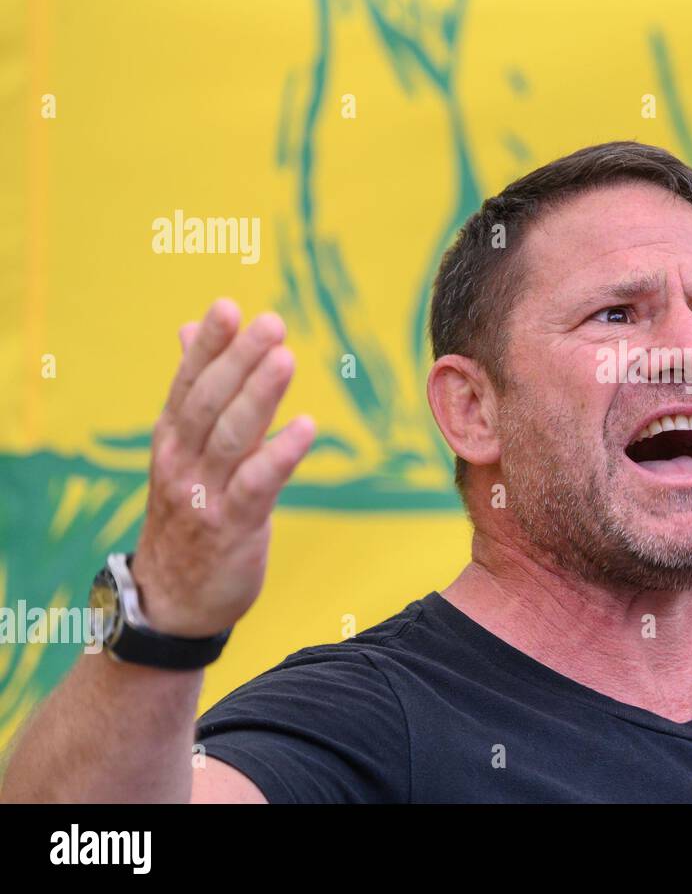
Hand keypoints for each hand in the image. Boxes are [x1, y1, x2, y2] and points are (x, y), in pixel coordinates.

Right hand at [131, 299, 314, 637]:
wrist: (171, 600)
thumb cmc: (186, 514)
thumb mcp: (181, 450)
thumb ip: (192, 391)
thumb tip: (188, 329)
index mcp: (171, 437)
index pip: (188, 382)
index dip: (208, 345)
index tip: (228, 306)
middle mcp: (182, 460)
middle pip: (210, 401)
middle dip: (239, 359)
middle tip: (269, 321)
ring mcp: (204, 494)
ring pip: (232, 437)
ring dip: (259, 396)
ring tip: (285, 358)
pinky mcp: (233, 526)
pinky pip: (257, 485)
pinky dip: (280, 454)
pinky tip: (307, 428)